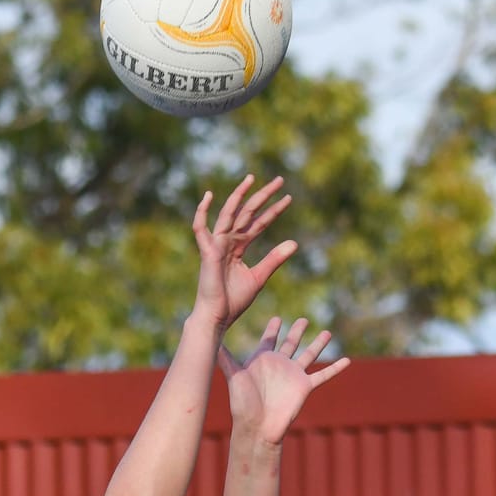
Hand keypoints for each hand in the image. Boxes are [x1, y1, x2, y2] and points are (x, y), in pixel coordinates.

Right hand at [190, 175, 296, 329]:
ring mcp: (216, 244)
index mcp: (239, 247)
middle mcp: (228, 241)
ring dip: (240, 195)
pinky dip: (201, 211)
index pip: (259, 222)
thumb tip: (294, 243)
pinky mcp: (208, 251)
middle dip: (262, 196)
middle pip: (247, 212)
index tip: (289, 198)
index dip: (273, 210)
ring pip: (229, 213)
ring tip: (252, 178)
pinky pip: (200, 228)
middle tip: (280, 180)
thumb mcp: (259, 277)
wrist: (218, 317)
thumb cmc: (233, 300)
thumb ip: (274, 259)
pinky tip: (209, 195)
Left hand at [221, 316, 350, 446]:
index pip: (269, 340)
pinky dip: (336, 368)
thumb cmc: (242, 404)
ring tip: (327, 332)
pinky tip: (348, 360)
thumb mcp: (233, 375)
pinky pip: (323, 375)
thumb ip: (224, 357)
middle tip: (303, 319)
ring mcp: (293, 376)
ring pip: (309, 355)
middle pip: (291, 344)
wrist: (257, 427)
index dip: (273, 330)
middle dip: (296, 331)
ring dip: (318, 344)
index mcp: (262, 361)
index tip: (277, 318)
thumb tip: (207, 340)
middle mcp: (279, 366)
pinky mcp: (305, 387)